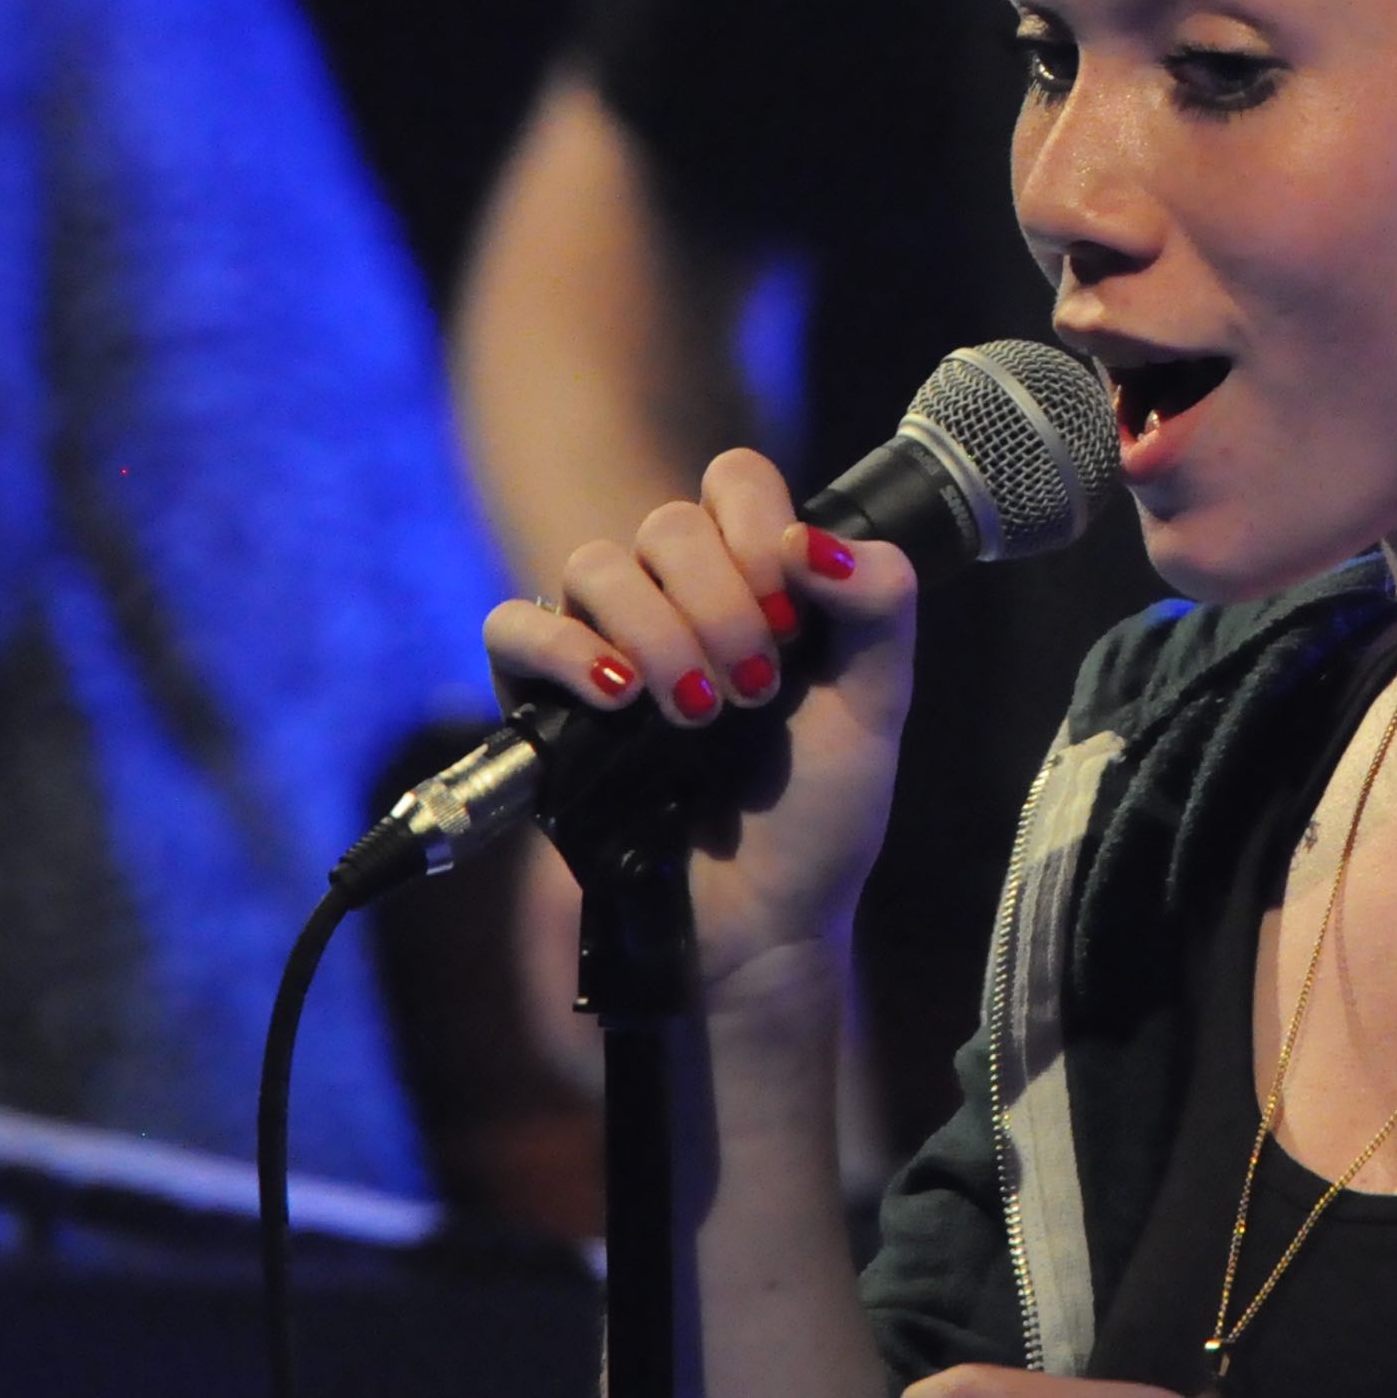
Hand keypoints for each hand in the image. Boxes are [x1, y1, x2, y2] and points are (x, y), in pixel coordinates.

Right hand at [479, 447, 919, 1005]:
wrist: (762, 918)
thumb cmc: (817, 812)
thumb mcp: (878, 704)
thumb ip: (880, 602)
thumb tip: (811, 539)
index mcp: (751, 578)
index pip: (736, 480)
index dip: (760, 529)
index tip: (794, 621)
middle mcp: (672, 595)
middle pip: (667, 524)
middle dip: (721, 605)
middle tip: (755, 691)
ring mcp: (603, 641)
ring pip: (595, 565)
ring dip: (657, 633)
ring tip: (699, 715)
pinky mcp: (542, 697)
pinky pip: (516, 626)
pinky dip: (567, 651)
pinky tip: (619, 699)